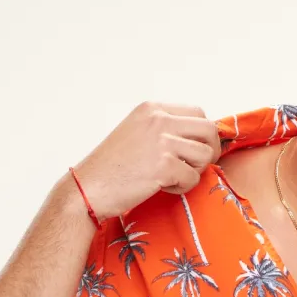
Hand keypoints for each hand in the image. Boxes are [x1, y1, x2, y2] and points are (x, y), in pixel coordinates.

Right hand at [71, 102, 221, 220]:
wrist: (87, 189)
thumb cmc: (113, 166)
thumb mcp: (138, 132)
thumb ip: (166, 127)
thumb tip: (204, 135)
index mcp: (152, 108)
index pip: (198, 112)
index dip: (203, 134)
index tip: (194, 150)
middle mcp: (158, 119)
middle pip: (209, 130)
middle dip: (209, 151)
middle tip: (194, 166)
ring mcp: (162, 141)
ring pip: (205, 154)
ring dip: (194, 170)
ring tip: (172, 177)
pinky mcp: (164, 165)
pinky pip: (193, 177)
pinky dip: (181, 187)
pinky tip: (161, 187)